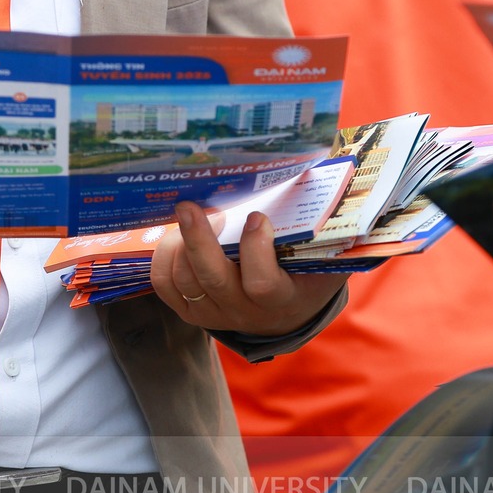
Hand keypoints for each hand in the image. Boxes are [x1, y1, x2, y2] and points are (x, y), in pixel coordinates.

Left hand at [150, 203, 346, 338]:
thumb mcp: (326, 256)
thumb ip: (326, 227)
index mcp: (281, 299)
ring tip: (193, 214)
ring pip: (185, 280)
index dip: (256, 249)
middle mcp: (245, 311)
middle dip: (198, 239)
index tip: (257, 216)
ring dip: (182, 242)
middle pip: (213, 279)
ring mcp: (215, 315)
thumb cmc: (307, 273)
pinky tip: (176, 235)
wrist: (286, 314)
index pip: (262, 282)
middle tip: (191, 205)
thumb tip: (327, 176)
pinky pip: (166, 286)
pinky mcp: (192, 312)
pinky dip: (165, 257)